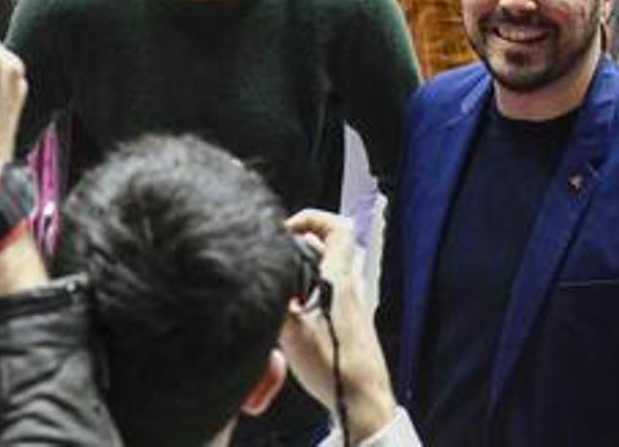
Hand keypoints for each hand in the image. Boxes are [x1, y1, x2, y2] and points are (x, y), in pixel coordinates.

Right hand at [279, 210, 395, 439]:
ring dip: (302, 272)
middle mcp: (350, 286)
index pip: (337, 226)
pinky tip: (292, 315)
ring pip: (326, 271)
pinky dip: (308, 293)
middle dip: (298, 247)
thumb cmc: (336, 369)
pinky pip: (328, 293)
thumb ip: (274, 298)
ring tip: (281, 288)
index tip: (286, 229)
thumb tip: (256, 278)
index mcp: (339, 279)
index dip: (310, 218)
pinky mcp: (351, 321)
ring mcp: (353, 304)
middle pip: (327, 247)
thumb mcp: (291, 331)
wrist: (362, 401)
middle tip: (277, 260)